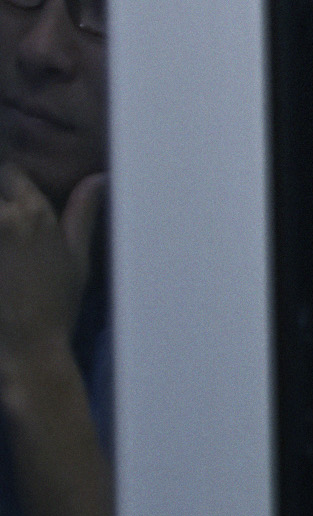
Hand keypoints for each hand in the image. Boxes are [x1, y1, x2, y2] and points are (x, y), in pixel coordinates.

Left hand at [0, 171, 97, 371]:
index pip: (10, 171)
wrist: (28, 344)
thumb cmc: (57, 304)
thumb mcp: (77, 258)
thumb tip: (99, 178)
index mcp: (34, 213)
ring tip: (6, 250)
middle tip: (10, 236)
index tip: (10, 196)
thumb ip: (82, 214)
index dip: (8, 180)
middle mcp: (4, 218)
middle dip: (1, 205)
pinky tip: (0, 265)